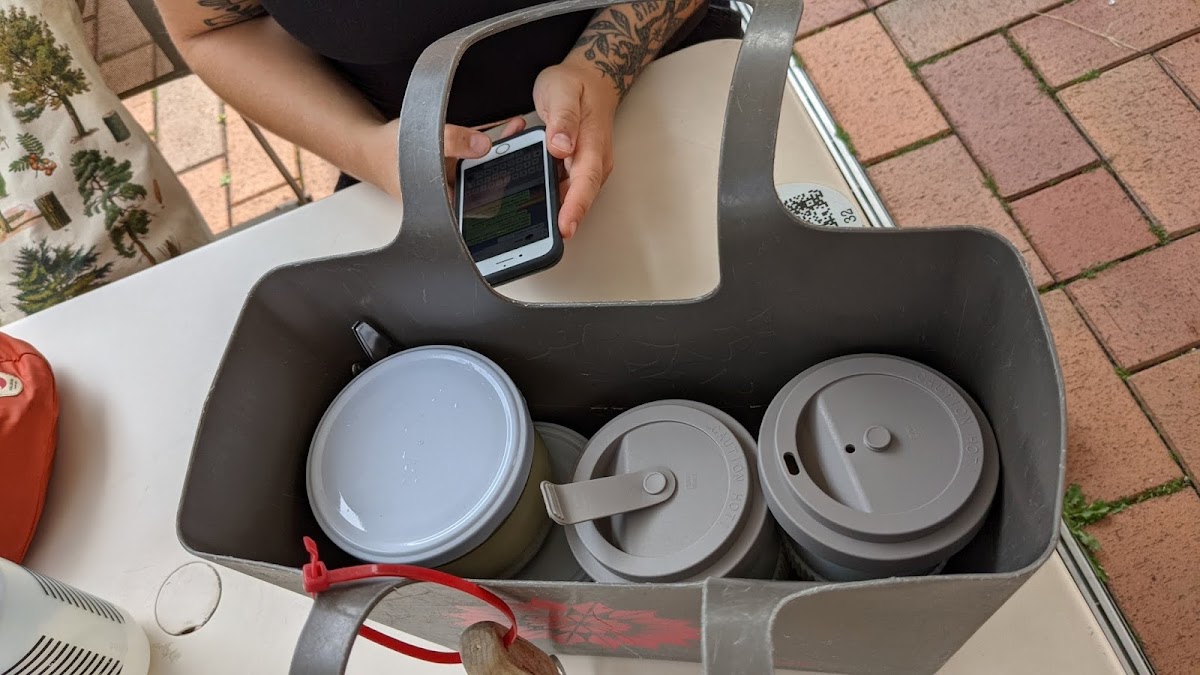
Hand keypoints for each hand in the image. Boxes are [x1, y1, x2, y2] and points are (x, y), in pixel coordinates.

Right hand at [365, 117, 525, 199]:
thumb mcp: (420, 141)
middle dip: (510, 172)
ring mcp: (458, 181)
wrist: (372, 146)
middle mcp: (454, 196)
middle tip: (528, 154)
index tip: (517, 189)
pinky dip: (497, 144)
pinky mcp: (461, 166)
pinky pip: (483, 157)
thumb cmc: (387, 154)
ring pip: (489, 171)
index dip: (499, 204)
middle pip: (489, 189)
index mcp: (443, 206)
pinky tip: (511, 131)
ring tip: (523, 136)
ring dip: (507, 154)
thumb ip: (452, 141)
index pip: (477, 212)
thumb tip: (483, 145)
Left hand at [534, 61, 619, 238]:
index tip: (565, 227)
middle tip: (536, 237)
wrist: (591, 79)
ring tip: (522, 216)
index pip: (585, 182)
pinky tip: (525, 193)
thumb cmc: (576, 84)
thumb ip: (563, 118)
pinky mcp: (576, 169)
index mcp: (592, 145)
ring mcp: (586, 167)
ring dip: (548, 207)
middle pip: (578, 198)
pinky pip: (561, 188)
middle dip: (559, 219)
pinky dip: (543, 193)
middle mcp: (593, 161)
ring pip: (567, 197)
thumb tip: (561, 145)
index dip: (575, 207)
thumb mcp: (562, 91)